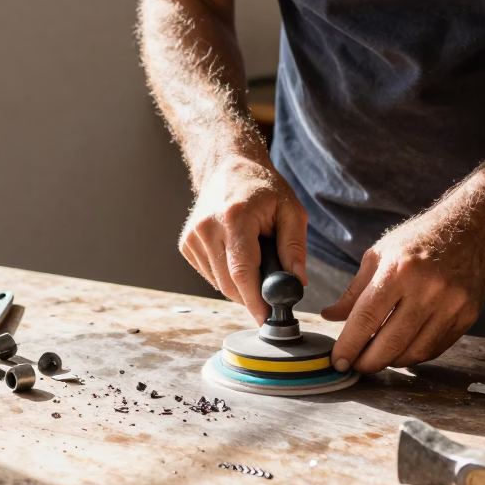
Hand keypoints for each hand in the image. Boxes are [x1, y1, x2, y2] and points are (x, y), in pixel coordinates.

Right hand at [181, 156, 307, 323]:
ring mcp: (193, 237)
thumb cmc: (262, 187)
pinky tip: (238, 257)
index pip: (242, 272)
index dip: (255, 300)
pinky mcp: (187, 245)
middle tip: (271, 299)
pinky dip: (227, 277)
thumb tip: (297, 283)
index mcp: (234, 218)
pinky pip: (211, 275)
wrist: (228, 166)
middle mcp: (207, 228)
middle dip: (252, 298)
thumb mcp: (290, 210)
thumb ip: (294, 247)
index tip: (267, 318)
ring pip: (219, 283)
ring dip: (241, 287)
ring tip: (257, 264)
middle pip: (229, 284)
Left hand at [321, 204, 484, 373]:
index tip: (338, 360)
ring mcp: (450, 304)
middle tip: (356, 365)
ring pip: (414, 352)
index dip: (349, 345)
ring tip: (377, 358)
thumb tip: (329, 316)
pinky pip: (434, 348)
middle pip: (390, 342)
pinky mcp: (466, 316)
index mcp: (398, 270)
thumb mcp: (379, 256)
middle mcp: (427, 288)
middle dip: (368, 362)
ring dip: (391, 361)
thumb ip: (354, 291)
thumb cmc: (418, 241)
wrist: (470, 231)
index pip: (367, 318)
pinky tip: (401, 350)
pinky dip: (414, 355)